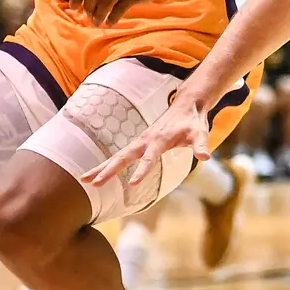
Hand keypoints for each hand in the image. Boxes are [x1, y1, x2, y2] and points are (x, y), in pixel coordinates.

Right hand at [84, 91, 210, 186]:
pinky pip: (119, 156)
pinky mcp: (138, 144)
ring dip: (101, 168)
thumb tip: (206, 157)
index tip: (133, 184)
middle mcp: (145, 140)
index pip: (150, 158)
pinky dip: (106, 165)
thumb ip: (201, 145)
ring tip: (83, 180)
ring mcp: (139, 142)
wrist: (185, 105)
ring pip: (117, 156)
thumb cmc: (193, 122)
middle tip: (93, 183)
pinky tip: (96, 175)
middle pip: (123, 156)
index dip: (142, 170)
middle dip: (108, 170)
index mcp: (160, 140)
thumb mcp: (200, 133)